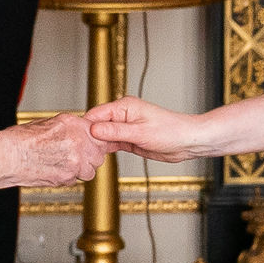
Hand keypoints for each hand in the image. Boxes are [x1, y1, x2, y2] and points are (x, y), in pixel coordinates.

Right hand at [20, 113, 102, 185]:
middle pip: (98, 153)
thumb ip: (69, 128)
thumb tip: (79, 132)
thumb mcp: (48, 123)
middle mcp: (78, 142)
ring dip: (81, 169)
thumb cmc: (21, 140)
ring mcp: (75, 161)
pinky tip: (54, 171)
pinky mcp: (68, 177)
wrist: (8, 157)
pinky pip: (76, 179)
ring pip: (90, 169)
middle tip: (75, 156)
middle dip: (89, 156)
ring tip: (63, 164)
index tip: (92, 144)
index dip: (95, 141)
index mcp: (73, 125)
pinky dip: (68, 177)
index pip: (99, 133)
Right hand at [86, 95, 210, 159]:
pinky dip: (104, 149)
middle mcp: (123, 115)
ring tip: (85, 155)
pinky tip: (97, 156)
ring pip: (103, 135)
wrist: (187, 141)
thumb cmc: (170, 132)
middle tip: (80, 151)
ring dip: (96, 144)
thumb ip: (115, 131)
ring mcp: (125, 127)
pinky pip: (111, 142)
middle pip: (97, 124)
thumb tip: (93, 129)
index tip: (76, 139)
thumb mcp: (140, 133)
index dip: (85, 126)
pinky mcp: (129, 139)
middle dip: (88, 136)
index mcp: (124, 106)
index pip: (96, 114)